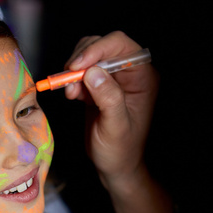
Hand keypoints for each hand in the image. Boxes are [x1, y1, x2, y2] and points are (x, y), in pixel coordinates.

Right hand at [64, 31, 159, 189]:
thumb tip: (93, 72)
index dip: (97, 49)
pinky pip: (81, 71)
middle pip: (103, 46)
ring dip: (74, 70)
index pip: (121, 45)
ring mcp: (113, 78)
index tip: (77, 65)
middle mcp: (129, 73)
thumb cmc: (121, 151)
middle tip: (69, 79)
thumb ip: (109, 98)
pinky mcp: (98, 86)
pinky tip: (72, 96)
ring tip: (71, 92)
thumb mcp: (116, 126)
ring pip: (89, 55)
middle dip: (82, 59)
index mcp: (143, 77)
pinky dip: (72, 80)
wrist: (114, 166)